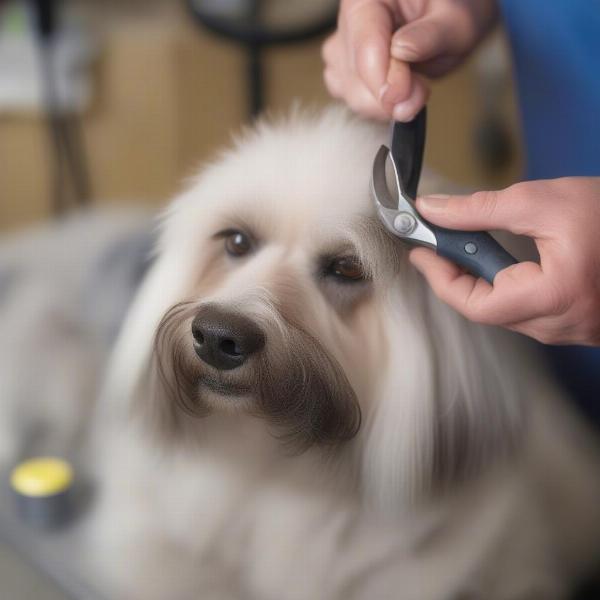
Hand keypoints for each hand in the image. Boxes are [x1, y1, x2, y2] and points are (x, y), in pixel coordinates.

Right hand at [322, 0, 497, 120]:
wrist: (447, 17)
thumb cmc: (452, 10)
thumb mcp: (456, 19)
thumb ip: (430, 37)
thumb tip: (400, 52)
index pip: (366, 48)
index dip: (385, 82)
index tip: (410, 100)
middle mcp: (348, 19)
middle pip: (354, 76)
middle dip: (389, 97)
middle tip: (422, 93)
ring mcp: (343, 45)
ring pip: (350, 92)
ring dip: (385, 103)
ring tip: (414, 85)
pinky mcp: (345, 68)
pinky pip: (351, 97)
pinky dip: (376, 104)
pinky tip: (397, 91)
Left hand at [409, 178, 599, 345]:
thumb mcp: (545, 201)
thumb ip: (482, 209)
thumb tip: (433, 210)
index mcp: (553, 298)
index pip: (473, 304)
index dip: (439, 278)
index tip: (419, 252)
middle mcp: (561, 325)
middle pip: (487, 310)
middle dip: (455, 278)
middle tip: (436, 248)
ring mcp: (573, 329)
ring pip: (507, 313)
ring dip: (480, 283)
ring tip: (465, 250)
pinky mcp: (580, 323)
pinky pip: (530, 312)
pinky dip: (507, 289)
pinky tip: (502, 265)